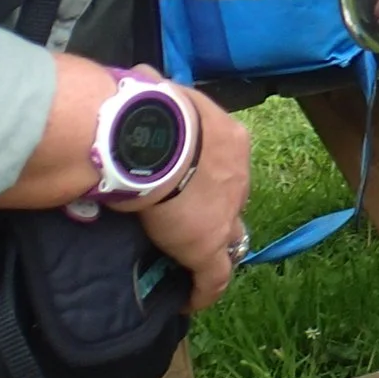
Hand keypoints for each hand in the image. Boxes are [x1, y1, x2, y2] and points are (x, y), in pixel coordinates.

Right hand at [131, 76, 249, 312]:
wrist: (152, 139)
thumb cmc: (151, 111)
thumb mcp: (157, 91)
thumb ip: (153, 89)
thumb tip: (140, 76)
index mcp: (229, 137)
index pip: (225, 163)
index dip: (208, 177)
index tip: (189, 186)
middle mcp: (238, 175)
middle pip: (231, 199)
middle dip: (214, 211)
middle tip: (188, 223)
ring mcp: (226, 213)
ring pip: (229, 239)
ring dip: (213, 250)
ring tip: (191, 262)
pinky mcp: (208, 246)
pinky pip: (213, 277)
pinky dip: (204, 290)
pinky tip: (190, 301)